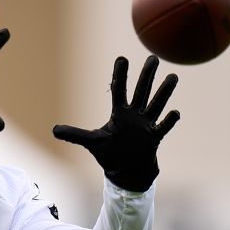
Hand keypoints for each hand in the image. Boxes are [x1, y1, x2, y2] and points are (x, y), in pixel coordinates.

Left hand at [53, 55, 179, 191]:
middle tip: (153, 58)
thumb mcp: (92, 143)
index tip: (122, 58)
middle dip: (147, 75)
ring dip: (164, 92)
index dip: (120, 75)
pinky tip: (175, 112)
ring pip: (156, 104)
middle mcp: (135, 116)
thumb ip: (75, 135)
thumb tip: (53, 131)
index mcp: (120, 114)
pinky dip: (169, 120)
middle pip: (141, 91)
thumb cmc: (110, 154)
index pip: (120, 90)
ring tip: (173, 76)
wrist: (127, 172)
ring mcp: (146, 125)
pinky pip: (163, 127)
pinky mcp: (155, 138)